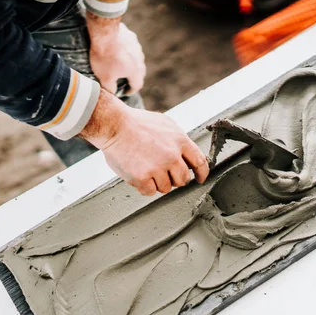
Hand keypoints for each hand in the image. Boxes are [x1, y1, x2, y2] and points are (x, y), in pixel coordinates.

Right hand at [79, 91, 208, 195]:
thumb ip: (178, 139)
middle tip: (163, 173)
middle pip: (183, 179)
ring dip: (157, 182)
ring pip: (166, 188)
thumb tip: (187, 153)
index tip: (200, 178)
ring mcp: (157, 167)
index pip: (200, 162)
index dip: (202, 173)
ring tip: (146, 168)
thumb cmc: (136, 123)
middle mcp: (172, 155)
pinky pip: (150, 192)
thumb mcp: (164, 123)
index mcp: (179, 140)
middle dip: (175, 179)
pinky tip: (138, 174)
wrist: (114, 125)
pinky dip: (144, 187)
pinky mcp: (143, 177)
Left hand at [87, 12, 145, 94]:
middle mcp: (140, 59)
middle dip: (133, 78)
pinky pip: (131, 47)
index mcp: (135, 71)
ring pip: (136, 58)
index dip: (131, 90)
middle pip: (139, 72)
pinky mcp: (131, 37)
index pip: (137, 85)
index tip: (125, 92)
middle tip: (125, 80)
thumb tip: (113, 93)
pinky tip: (118, 50)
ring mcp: (137, 47)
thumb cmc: (105, 57)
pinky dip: (127, 51)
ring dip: (131, 63)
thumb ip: (111, 88)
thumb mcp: (105, 78)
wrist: (104, 34)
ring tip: (121, 64)